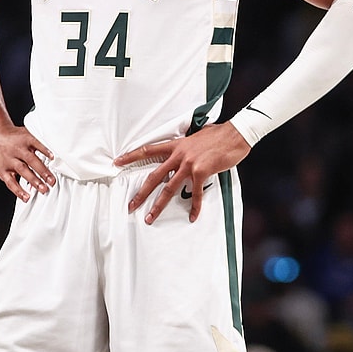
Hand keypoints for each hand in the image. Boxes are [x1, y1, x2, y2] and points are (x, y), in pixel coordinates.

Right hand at [0, 123, 54, 200]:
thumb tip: (55, 154)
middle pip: (31, 160)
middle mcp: (16, 149)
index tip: (54, 158)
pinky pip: (10, 181)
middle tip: (52, 181)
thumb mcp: (26, 134)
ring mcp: (8, 160)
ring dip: (33, 181)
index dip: (45, 151)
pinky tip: (26, 197)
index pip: (36, 144)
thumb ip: (38, 143)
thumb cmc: (14, 137)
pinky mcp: (1, 170)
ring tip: (43, 189)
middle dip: (42, 171)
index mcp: (25, 139)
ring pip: (22, 170)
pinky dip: (18, 190)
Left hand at [115, 123, 250, 223]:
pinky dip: (194, 206)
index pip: (148, 150)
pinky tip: (192, 216)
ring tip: (150, 218)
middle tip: (131, 206)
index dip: (131, 156)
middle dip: (141, 193)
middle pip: (154, 176)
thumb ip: (186, 146)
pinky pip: (195, 193)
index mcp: (176, 145)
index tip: (117, 162)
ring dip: (158, 205)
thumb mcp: (196, 137)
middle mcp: (179, 155)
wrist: (235, 134)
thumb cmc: (218, 135)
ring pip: (169, 188)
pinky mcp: (201, 172)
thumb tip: (184, 152)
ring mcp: (189, 164)